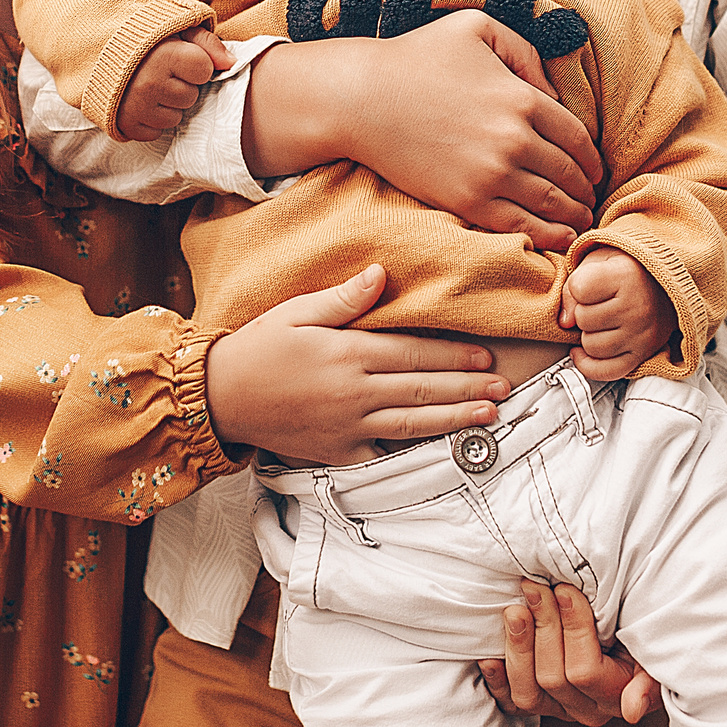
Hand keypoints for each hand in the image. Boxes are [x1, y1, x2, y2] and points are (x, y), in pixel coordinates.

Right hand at [119, 24, 232, 141]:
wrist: (98, 49)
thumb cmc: (144, 38)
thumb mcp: (177, 29)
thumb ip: (208, 42)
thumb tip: (232, 63)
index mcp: (164, 56)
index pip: (205, 71)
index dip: (197, 64)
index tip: (180, 58)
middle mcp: (149, 84)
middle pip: (190, 97)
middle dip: (182, 85)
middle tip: (162, 72)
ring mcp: (136, 106)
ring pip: (174, 118)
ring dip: (167, 105)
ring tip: (150, 85)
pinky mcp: (125, 123)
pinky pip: (155, 132)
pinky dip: (151, 120)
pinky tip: (141, 102)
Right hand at [203, 264, 509, 462]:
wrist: (221, 398)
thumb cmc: (259, 347)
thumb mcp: (297, 311)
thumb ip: (344, 297)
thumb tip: (382, 274)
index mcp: (348, 353)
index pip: (415, 353)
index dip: (454, 355)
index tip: (486, 356)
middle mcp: (355, 392)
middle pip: (423, 388)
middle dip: (468, 387)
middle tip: (505, 388)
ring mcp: (348, 426)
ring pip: (414, 422)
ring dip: (455, 418)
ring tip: (489, 415)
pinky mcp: (338, 452)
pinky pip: (383, 451)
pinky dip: (415, 450)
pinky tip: (442, 447)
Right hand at [239, 14, 600, 249]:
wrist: (361, 99)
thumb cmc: (417, 57)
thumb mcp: (477, 28)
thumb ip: (524, 52)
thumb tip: (553, 92)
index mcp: (522, 97)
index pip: (578, 137)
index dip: (593, 158)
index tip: (596, 170)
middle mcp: (514, 139)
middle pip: (570, 173)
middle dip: (586, 190)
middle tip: (591, 200)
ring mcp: (491, 174)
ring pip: (551, 204)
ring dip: (574, 216)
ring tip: (581, 222)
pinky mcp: (467, 200)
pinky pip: (520, 225)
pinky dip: (549, 237)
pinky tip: (560, 240)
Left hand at [479, 581, 659, 725]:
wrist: (623, 629)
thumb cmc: (636, 628)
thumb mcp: (650, 644)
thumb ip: (647, 677)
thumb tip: (632, 710)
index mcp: (616, 695)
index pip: (585, 671)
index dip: (572, 629)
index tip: (565, 591)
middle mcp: (585, 708)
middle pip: (554, 677)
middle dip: (543, 626)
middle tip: (536, 588)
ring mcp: (558, 706)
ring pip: (529, 692)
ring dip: (518, 646)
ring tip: (515, 610)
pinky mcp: (536, 700)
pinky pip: (510, 700)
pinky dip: (497, 679)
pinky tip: (489, 656)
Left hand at [561, 249, 670, 379]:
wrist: (664, 285)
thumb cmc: (627, 271)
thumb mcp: (598, 260)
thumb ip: (573, 286)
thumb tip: (565, 323)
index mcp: (627, 277)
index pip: (579, 289)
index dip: (577, 287)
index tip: (591, 284)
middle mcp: (638, 308)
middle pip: (583, 320)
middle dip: (583, 312)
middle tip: (599, 303)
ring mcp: (642, 335)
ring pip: (591, 347)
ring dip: (589, 335)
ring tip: (602, 321)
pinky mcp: (642, 355)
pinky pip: (606, 372)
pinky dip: (589, 365)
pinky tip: (584, 351)